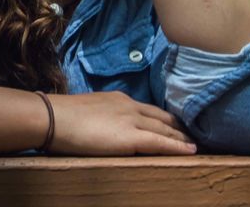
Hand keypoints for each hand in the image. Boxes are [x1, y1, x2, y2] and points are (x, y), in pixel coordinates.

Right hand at [47, 91, 196, 155]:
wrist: (53, 117)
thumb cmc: (62, 116)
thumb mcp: (88, 111)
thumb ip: (102, 116)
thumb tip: (104, 126)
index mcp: (118, 99)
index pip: (149, 109)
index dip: (165, 118)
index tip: (176, 125)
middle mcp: (129, 106)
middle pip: (162, 117)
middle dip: (179, 126)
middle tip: (193, 134)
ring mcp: (132, 121)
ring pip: (165, 130)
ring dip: (182, 137)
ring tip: (196, 144)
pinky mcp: (131, 137)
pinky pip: (161, 143)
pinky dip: (178, 147)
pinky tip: (191, 151)